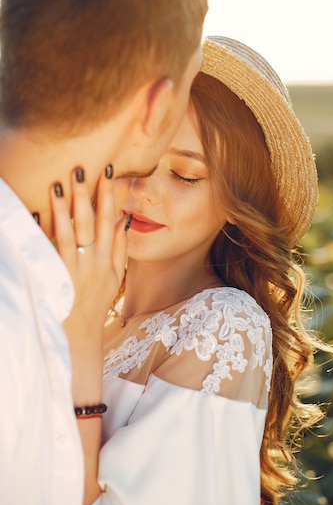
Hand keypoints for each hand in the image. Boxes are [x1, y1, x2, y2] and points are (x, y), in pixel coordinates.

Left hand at [51, 166, 128, 400]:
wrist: (80, 334)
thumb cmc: (97, 302)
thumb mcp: (116, 276)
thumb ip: (120, 246)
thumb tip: (124, 217)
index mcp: (107, 259)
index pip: (110, 220)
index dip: (108, 196)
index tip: (106, 172)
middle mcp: (91, 262)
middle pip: (89, 223)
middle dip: (85, 195)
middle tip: (79, 170)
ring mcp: (72, 270)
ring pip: (68, 234)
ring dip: (63, 209)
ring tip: (57, 186)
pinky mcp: (55, 278)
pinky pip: (49, 252)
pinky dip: (42, 233)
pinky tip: (36, 215)